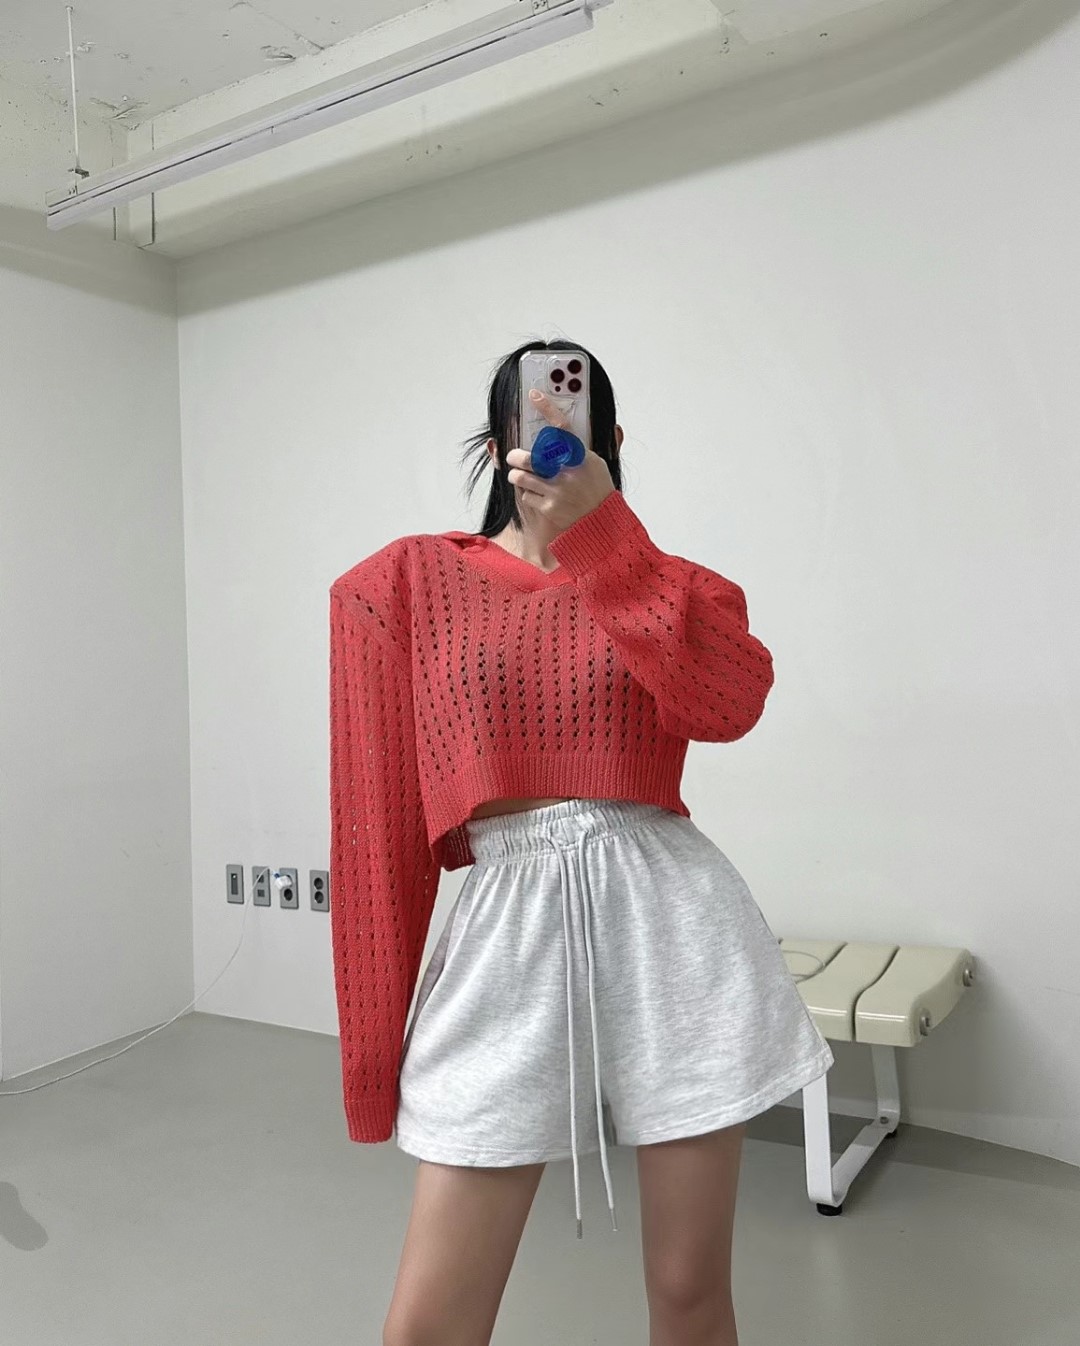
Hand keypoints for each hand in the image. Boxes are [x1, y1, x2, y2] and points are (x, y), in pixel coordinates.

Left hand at [505, 389, 613, 532]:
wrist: (601, 522)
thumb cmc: (598, 490)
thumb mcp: (596, 464)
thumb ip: (579, 449)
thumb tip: (566, 430)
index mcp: (581, 456)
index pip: (563, 427)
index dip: (548, 408)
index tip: (534, 395)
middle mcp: (568, 471)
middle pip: (528, 456)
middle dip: (515, 456)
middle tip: (513, 457)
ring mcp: (557, 490)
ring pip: (521, 477)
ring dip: (516, 476)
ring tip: (520, 477)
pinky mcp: (549, 508)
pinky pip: (526, 496)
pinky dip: (528, 495)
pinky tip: (537, 496)